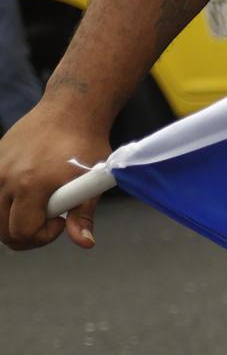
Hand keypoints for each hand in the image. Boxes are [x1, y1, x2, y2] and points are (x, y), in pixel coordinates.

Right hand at [0, 105, 108, 250]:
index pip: (21, 232)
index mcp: (29, 186)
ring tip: (40, 205)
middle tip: (52, 218)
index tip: (61, 221)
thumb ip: (83, 216)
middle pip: (3, 229)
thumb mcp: (91, 183)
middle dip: (28, 233)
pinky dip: (7, 201)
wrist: (70, 111)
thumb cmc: (84, 146)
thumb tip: (84, 243)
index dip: (43, 236)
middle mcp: (5, 177)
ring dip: (15, 219)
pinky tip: (28, 192)